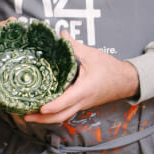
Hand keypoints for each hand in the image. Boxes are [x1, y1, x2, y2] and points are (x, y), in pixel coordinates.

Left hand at [24, 32, 139, 123]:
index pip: (65, 102)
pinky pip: (67, 112)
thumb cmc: (110, 69)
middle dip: (42, 119)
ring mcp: (82, 105)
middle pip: (60, 116)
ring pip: (63, 116)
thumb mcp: (91, 55)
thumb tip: (60, 34)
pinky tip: (44, 107)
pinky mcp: (82, 104)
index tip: (39, 108)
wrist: (127, 81)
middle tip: (26, 116)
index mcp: (84, 90)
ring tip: (30, 114)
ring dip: (47, 118)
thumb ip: (74, 46)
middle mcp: (82, 101)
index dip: (51, 106)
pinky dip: (54, 113)